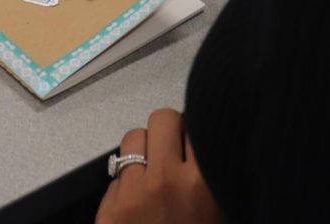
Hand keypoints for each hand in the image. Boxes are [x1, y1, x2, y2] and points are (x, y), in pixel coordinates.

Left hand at [96, 109, 223, 223]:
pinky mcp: (108, 210)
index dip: (195, 132)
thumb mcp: (221, 210)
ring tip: (152, 173)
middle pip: (162, 118)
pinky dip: (127, 183)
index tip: (194, 141)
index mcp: (201, 183)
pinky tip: (138, 201)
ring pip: (133, 137)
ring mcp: (132, 194)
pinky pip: (115, 175)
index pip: (196, 126)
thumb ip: (212, 175)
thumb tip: (204, 143)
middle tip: (173, 149)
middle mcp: (164, 182)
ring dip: (143, 150)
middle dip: (168, 130)